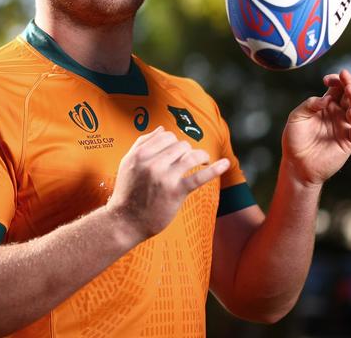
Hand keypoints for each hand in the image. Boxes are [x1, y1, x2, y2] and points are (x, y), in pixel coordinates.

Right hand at [106, 126, 229, 240]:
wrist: (125, 221)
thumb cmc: (127, 192)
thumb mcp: (127, 163)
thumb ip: (142, 143)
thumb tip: (162, 129)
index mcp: (140, 154)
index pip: (166, 136)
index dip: (174, 142)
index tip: (176, 152)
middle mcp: (152, 163)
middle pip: (180, 145)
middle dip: (186, 151)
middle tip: (186, 161)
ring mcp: (164, 177)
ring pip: (190, 156)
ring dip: (201, 156)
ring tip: (203, 160)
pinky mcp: (176, 192)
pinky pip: (199, 177)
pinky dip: (214, 169)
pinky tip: (225, 164)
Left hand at [282, 69, 350, 185]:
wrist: (296, 164)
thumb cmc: (294, 140)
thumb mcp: (296, 117)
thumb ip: (309, 105)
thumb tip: (326, 99)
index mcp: (326, 106)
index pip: (337, 88)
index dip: (336, 81)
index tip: (328, 79)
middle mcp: (338, 114)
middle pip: (350, 96)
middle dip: (349, 84)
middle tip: (345, 76)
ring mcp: (344, 127)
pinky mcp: (348, 142)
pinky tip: (350, 113)